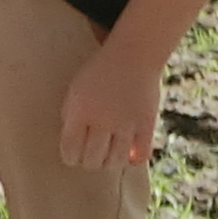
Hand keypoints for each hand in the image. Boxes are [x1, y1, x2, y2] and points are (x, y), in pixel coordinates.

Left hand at [60, 45, 161, 170]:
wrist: (133, 56)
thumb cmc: (98, 74)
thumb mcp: (75, 92)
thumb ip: (72, 118)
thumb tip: (73, 148)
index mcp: (80, 110)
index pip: (70, 150)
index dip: (70, 157)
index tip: (72, 156)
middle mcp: (103, 120)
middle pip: (92, 160)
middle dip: (88, 162)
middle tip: (89, 158)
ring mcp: (126, 124)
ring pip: (115, 161)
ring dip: (109, 163)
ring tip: (106, 157)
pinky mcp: (147, 124)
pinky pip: (141, 155)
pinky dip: (133, 160)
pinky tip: (128, 155)